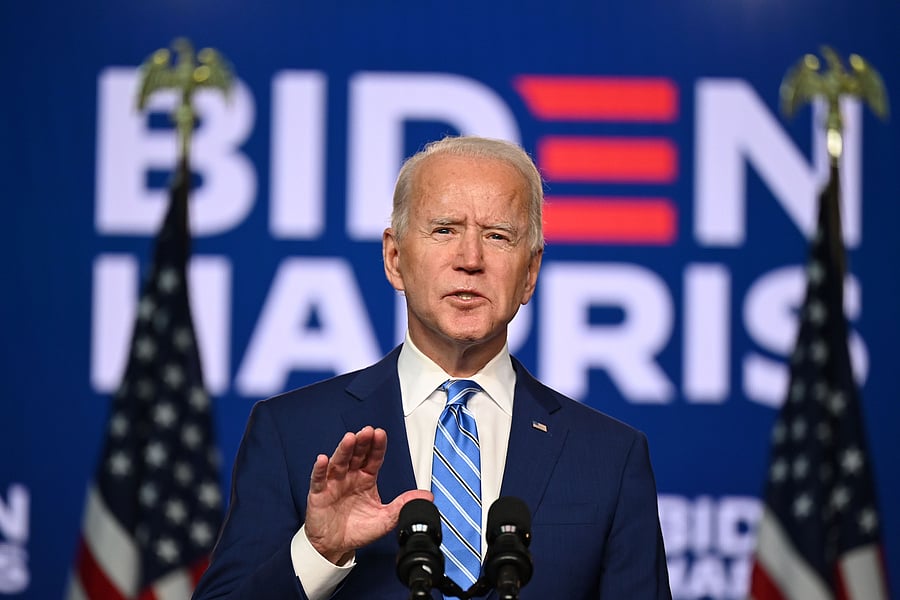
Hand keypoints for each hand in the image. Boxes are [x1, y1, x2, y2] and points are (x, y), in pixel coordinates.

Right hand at [305, 426, 432, 563]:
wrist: (335, 546)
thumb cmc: (357, 530)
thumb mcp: (385, 519)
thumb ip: (403, 505)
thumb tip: (426, 497)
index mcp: (366, 479)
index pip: (373, 458)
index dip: (377, 446)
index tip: (381, 434)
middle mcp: (350, 477)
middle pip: (356, 455)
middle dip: (362, 442)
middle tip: (368, 432)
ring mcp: (334, 483)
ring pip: (339, 462)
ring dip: (343, 449)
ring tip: (350, 439)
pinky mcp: (319, 494)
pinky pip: (318, 479)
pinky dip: (319, 469)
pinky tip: (323, 460)